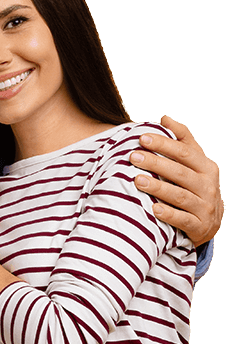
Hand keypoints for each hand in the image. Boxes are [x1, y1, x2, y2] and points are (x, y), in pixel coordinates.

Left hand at [131, 116, 221, 245]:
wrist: (210, 221)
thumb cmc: (195, 185)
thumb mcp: (194, 163)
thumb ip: (182, 140)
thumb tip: (164, 118)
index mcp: (206, 167)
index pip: (184, 152)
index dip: (164, 144)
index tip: (141, 137)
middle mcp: (208, 185)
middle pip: (180, 172)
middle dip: (156, 163)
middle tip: (133, 156)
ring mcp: (205, 206)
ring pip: (180, 195)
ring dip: (158, 188)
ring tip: (137, 180)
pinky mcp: (199, 226)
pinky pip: (182, 220)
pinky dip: (168, 214)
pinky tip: (153, 209)